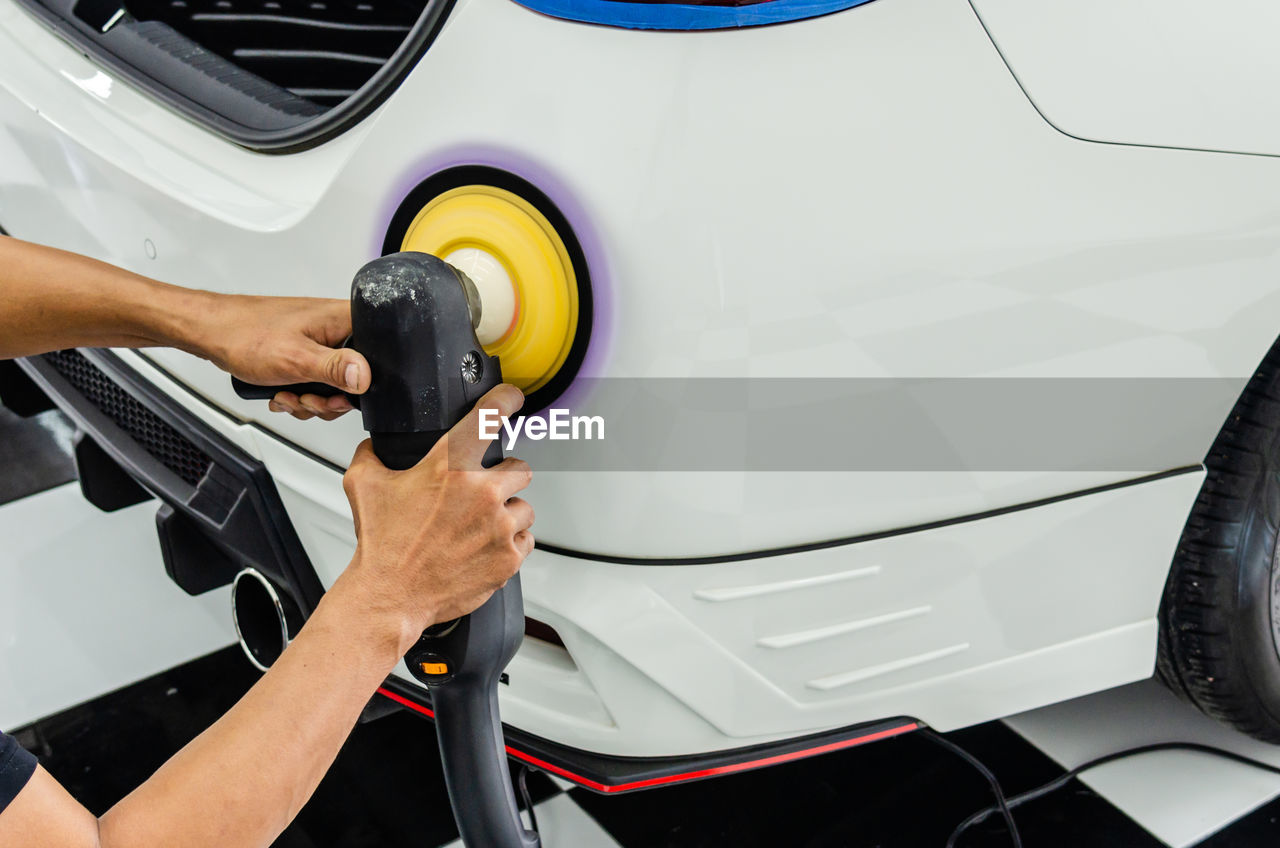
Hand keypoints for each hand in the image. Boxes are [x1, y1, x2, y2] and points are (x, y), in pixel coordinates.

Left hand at [196, 294, 369, 419]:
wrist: (212, 332)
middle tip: (307, 397)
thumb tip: (365, 377)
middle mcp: (335, 327)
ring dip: (309, 399)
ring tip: (287, 393)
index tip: (337, 395)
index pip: (377, 354)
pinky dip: (299, 394)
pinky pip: (316, 382)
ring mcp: (319, 340)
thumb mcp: (296, 358)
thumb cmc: (246, 334)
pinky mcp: (305, 351)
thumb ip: (335, 368)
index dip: (361, 382)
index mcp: (342, 319)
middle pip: (355, 376)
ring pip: (333, 384)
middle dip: (327, 397)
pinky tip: (281, 391)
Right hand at [337, 384, 533, 648]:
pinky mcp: (509, 557)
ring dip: (508, 513)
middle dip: (503, 478)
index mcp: (450, 466)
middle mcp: (481, 492)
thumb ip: (372, 454)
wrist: (390, 596)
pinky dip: (510, 543)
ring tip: (479, 527)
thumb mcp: (363, 485)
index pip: (489, 416)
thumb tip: (375, 445)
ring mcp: (499, 526)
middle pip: (519, 468)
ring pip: (524, 507)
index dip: (505, 400)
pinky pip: (526, 539)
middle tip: (481, 494)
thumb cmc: (382, 545)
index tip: (512, 398)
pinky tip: (485, 547)